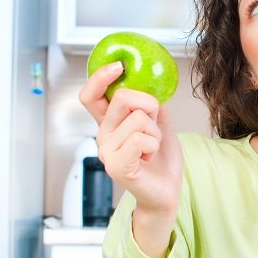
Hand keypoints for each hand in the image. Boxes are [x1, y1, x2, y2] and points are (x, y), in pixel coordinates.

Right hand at [79, 61, 183, 217]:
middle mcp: (103, 136)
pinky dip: (153, 144)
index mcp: (109, 124)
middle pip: (122, 97)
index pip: (90, 95)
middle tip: (153, 127)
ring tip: (151, 149)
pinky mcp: (116, 166)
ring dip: (155, 132)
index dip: (99, 77)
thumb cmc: (161, 159)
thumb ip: (149, 105)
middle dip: (149, 106)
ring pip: (138, 119)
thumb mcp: (158, 123)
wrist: (167, 191)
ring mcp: (107, 152)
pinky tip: (149, 158)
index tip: (118, 66)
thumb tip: (149, 86)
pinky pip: (140, 139)